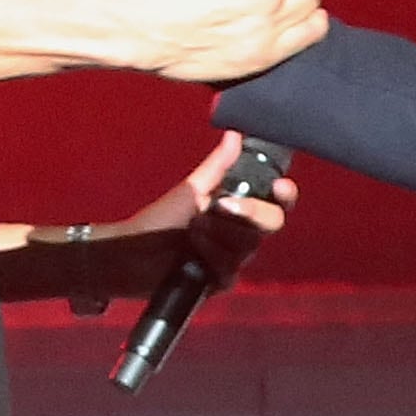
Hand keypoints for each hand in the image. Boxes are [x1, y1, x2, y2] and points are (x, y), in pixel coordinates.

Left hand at [115, 128, 296, 287]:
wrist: (131, 255)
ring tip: (192, 231)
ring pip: (248, 248)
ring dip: (219, 236)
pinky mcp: (219, 281)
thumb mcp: (191, 190)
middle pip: (270, 224)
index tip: (279, 187)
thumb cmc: (159, 220)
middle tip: (218, 207)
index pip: (276, 202)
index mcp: (239, 208)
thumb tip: (235, 134)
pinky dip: (210, 260)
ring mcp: (232, 259)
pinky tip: (192, 257)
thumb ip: (217, 166)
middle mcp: (241, 233)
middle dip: (246, 214)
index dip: (284, 195)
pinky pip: (230, 271)